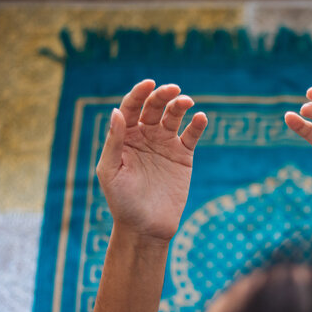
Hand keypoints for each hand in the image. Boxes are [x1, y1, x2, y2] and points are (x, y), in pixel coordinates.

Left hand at [97, 80, 207, 241]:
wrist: (145, 227)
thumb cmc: (122, 201)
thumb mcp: (111, 171)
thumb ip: (114, 142)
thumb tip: (117, 112)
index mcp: (124, 137)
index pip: (131, 107)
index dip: (139, 93)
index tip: (148, 84)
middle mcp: (144, 136)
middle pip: (153, 107)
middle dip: (163, 95)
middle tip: (173, 90)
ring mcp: (164, 144)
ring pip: (173, 116)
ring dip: (180, 105)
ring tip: (187, 102)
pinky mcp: (183, 156)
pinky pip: (191, 135)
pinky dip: (197, 125)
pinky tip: (200, 118)